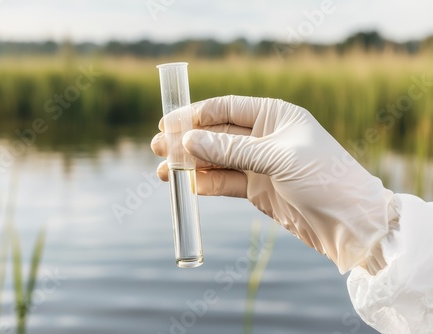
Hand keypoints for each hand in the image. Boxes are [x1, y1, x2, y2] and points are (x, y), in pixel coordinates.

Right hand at [151, 95, 395, 272]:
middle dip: (186, 141)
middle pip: (215, 134)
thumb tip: (188, 140)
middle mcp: (264, 136)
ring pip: (215, 160)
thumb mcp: (277, 158)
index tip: (168, 123)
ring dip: (190, 165)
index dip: (195, 114)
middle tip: (157, 147)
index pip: (226, 108)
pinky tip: (187, 185)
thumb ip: (231, 150)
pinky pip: (223, 182)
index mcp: (274, 115)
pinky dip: (204, 184)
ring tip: (162, 170)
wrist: (349, 223)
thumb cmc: (324, 178)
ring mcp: (258, 163)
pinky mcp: (255, 189)